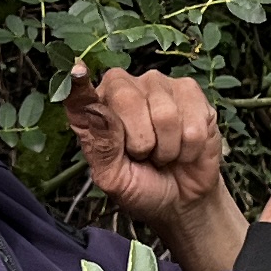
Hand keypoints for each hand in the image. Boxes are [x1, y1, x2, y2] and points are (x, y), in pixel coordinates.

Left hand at [66, 63, 233, 232]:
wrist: (182, 198)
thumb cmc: (142, 186)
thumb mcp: (114, 179)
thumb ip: (101, 148)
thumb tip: (96, 111)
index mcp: (96, 109)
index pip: (81, 94)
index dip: (79, 84)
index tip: (77, 72)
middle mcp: (124, 88)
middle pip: (127, 98)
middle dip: (139, 141)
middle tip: (143, 155)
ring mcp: (158, 85)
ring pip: (165, 115)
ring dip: (167, 148)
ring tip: (164, 154)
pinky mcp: (190, 91)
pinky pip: (192, 123)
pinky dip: (189, 148)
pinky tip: (184, 148)